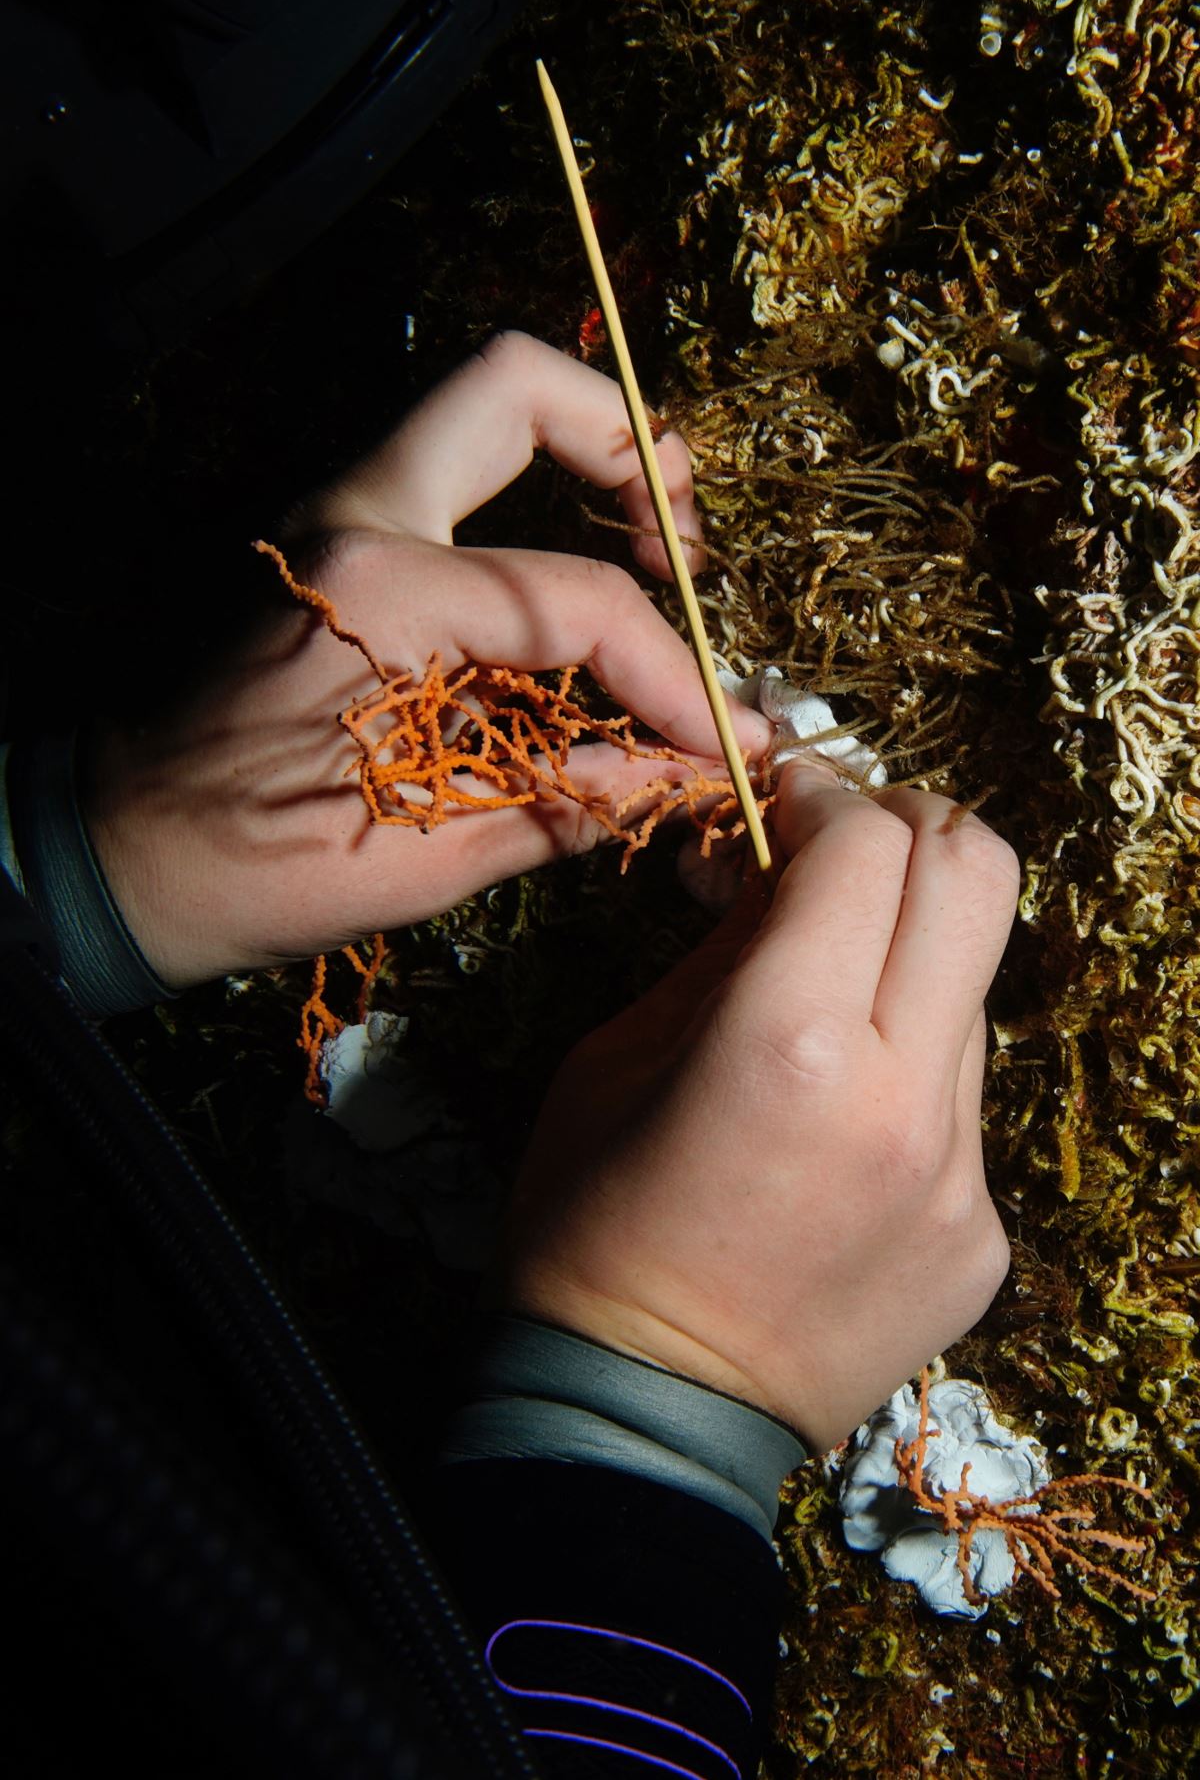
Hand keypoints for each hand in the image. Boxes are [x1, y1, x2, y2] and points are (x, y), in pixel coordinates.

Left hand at [85, 333, 768, 987]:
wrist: (110, 858)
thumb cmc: (242, 869)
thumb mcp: (423, 857)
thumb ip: (569, 799)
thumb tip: (687, 780)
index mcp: (380, 589)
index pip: (577, 601)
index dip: (674, 676)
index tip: (724, 740)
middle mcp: (353, 516)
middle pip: (515, 391)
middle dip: (625, 449)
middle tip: (682, 549)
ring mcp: (332, 519)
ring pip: (477, 423)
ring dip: (576, 474)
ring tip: (644, 574)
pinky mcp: (327, 549)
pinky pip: (450, 496)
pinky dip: (525, 535)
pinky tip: (558, 635)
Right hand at [493, 761, 1019, 1452]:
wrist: (639, 1420)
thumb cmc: (589, 1227)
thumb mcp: (617, 1059)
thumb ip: (722, 950)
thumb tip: (775, 866)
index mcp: (791, 1045)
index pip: (866, 844)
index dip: (824, 791)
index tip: (785, 795)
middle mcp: (903, 1099)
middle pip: (978, 877)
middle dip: (909, 827)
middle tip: (843, 843)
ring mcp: (961, 1176)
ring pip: (970, 991)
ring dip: (904, 959)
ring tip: (822, 1002)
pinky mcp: (981, 1236)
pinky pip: (961, 1103)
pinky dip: (906, 1070)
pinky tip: (835, 1124)